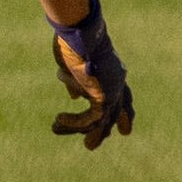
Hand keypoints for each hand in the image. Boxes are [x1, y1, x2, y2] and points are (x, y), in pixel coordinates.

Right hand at [49, 0, 134, 149]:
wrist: (81, 35)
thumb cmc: (76, 42)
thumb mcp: (75, 65)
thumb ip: (78, 82)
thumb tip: (75, 97)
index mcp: (115, 73)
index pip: (124, 97)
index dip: (125, 114)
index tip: (126, 130)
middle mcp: (118, 83)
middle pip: (116, 112)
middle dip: (105, 130)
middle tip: (90, 146)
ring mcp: (113, 92)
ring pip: (99, 120)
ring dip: (76, 128)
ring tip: (56, 127)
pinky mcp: (102, 98)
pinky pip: (89, 119)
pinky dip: (72, 123)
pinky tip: (58, 121)